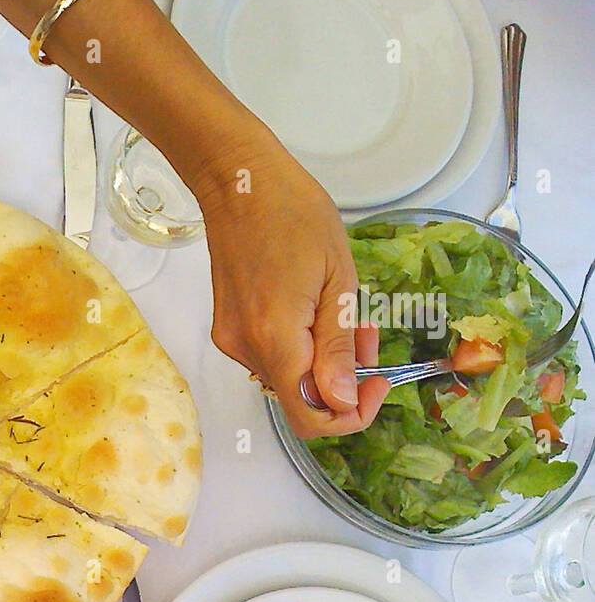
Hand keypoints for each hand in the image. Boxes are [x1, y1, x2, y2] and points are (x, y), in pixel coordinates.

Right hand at [195, 140, 389, 437]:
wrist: (240, 183)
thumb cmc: (293, 214)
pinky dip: (297, 347)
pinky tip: (312, 310)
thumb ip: (338, 347)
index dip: (349, 415)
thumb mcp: (336, 279)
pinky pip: (269, 357)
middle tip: (366, 334)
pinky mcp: (226, 328)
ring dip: (321, 360)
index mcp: (276, 339)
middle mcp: (246, 349)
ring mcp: (231, 340)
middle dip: (341, 379)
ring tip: (341, 313)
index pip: (309, 418)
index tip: (375, 383)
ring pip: (286, 378)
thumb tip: (342, 401)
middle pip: (299, 399)